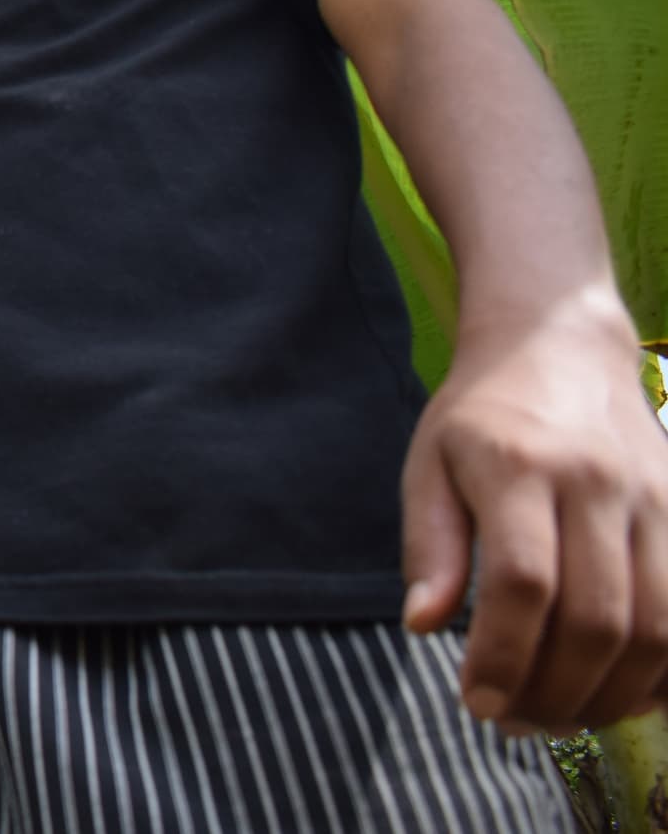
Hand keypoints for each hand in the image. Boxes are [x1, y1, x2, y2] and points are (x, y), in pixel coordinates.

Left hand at [401, 292, 667, 732]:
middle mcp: (597, 483)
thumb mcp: (429, 463)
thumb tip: (423, 624)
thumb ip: (430, 545)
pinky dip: (664, 670)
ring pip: (656, 626)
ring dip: (611, 693)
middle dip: (556, 689)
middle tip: (517, 722)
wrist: (560, 345)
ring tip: (563, 717)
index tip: (475, 701)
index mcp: (520, 466)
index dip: (503, 655)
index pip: (522, 582)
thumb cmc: (482, 415)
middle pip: (596, 616)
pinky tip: (621, 693)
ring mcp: (655, 499)